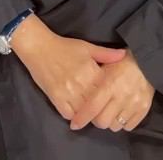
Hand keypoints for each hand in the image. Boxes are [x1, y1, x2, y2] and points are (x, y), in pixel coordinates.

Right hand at [10, 15, 127, 120]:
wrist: (38, 47)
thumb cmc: (64, 46)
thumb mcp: (87, 47)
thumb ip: (106, 54)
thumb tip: (124, 55)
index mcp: (90, 70)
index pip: (107, 90)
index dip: (113, 96)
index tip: (115, 98)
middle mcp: (80, 83)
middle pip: (97, 104)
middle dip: (103, 108)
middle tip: (105, 109)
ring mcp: (67, 92)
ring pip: (84, 112)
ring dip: (89, 114)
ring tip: (92, 112)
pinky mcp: (55, 98)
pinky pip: (68, 114)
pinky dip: (74, 115)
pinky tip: (77, 112)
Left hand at [69, 50, 154, 132]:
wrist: (148, 62)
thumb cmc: (123, 62)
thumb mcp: (105, 64)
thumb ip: (92, 80)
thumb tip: (77, 94)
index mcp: (109, 84)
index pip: (92, 107)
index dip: (81, 118)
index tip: (74, 124)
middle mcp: (122, 96)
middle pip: (103, 122)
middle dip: (96, 120)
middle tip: (96, 113)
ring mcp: (134, 103)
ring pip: (115, 126)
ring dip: (110, 121)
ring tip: (111, 111)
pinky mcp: (144, 108)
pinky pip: (128, 126)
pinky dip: (123, 123)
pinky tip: (121, 113)